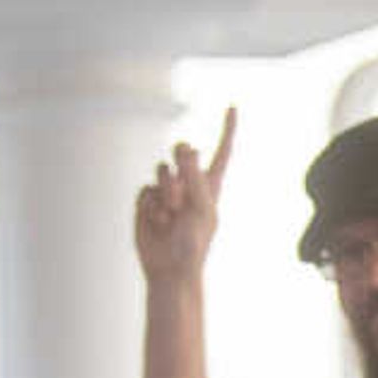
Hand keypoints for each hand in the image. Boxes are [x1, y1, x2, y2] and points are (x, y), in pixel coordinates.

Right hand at [133, 108, 237, 289]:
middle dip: (180, 161)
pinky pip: (145, 188)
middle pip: (182, 151)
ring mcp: (167, 193)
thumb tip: (187, 148)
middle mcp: (190, 185)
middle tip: (182, 184)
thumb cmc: (193, 245)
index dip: (227, 130)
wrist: (170, 270)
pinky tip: (157, 221)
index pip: (222, 152)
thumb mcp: (201, 209)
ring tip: (171, 214)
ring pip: (161, 169)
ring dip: (166, 190)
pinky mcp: (148, 203)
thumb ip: (194, 177)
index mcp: (211, 187)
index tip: (232, 107)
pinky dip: (150, 204)